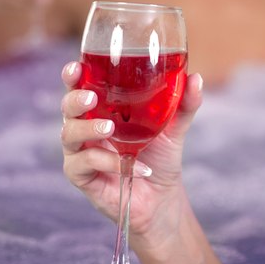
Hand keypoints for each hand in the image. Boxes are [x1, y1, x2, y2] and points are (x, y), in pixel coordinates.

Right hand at [59, 61, 203, 251]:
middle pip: (68, 107)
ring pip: (69, 134)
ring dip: (88, 128)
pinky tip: (133, 165)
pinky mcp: (81, 175)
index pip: (80, 86)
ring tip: (110, 129)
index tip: (76, 66)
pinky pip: (84, 163)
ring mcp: (80, 151)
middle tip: (92, 98)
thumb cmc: (160, 156)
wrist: (162, 197)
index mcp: (102, 109)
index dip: (73, 75)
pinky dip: (109, 162)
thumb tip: (196, 78)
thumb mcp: (174, 127)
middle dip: (74, 99)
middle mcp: (86, 127)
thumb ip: (184, 104)